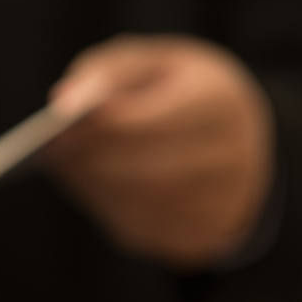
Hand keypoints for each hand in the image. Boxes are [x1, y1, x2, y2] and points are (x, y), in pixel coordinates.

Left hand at [44, 34, 273, 267]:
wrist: (250, 146)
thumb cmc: (188, 94)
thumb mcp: (158, 63)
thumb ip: (108, 70)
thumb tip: (59, 101)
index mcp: (215, 103)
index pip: (138, 120)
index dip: (91, 123)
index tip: (55, 119)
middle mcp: (225, 159)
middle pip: (131, 167)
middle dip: (84, 157)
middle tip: (50, 145)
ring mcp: (212, 205)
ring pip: (127, 200)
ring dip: (89, 182)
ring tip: (68, 160)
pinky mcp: (193, 239)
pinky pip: (132, 225)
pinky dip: (105, 203)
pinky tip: (97, 181)